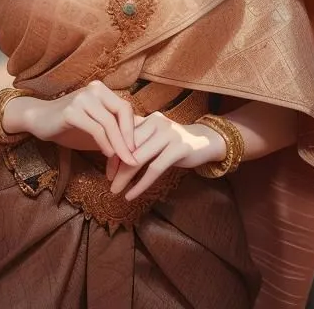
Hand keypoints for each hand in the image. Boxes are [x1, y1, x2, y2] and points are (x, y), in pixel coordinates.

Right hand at [18, 80, 137, 166]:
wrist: (38, 120)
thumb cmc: (70, 126)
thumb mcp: (96, 127)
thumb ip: (114, 131)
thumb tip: (140, 144)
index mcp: (102, 90)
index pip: (125, 108)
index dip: (133, 130)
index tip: (136, 151)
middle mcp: (94, 90)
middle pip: (121, 113)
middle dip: (129, 139)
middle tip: (134, 160)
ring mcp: (82, 98)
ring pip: (109, 123)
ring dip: (119, 145)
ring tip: (123, 162)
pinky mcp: (71, 111)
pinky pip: (95, 129)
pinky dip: (105, 144)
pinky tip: (108, 155)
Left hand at [106, 112, 226, 200]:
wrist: (206, 141)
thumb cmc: (174, 142)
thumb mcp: (156, 136)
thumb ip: (138, 140)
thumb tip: (110, 151)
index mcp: (148, 118)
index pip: (124, 135)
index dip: (112, 153)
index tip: (108, 171)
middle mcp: (157, 122)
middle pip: (129, 146)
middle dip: (116, 166)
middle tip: (109, 182)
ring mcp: (169, 135)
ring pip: (139, 158)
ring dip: (125, 177)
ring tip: (116, 190)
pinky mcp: (179, 148)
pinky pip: (155, 169)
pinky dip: (141, 184)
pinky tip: (131, 195)